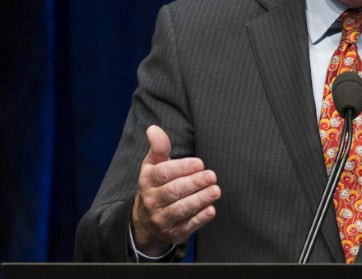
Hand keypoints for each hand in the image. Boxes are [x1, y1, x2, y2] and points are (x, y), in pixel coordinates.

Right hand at [130, 125, 220, 255]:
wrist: (145, 220)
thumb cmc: (156, 184)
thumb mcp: (153, 165)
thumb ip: (159, 147)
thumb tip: (153, 128)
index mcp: (147, 180)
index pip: (164, 173)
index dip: (182, 168)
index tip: (199, 163)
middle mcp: (152, 201)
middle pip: (173, 191)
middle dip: (194, 183)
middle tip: (212, 176)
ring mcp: (161, 219)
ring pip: (180, 209)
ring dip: (199, 200)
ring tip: (216, 190)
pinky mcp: (173, 233)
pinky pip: (187, 226)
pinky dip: (199, 219)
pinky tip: (211, 210)